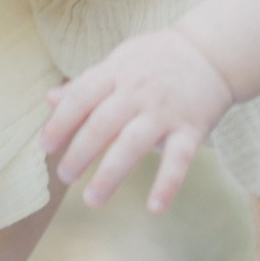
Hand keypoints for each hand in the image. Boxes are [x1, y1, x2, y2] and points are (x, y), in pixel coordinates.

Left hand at [43, 28, 233, 210]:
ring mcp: (165, 111)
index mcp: (117, 73)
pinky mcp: (192, 129)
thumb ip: (87, 83)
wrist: (213, 53)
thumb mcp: (120, 61)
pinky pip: (179, 160)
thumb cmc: (158, 59)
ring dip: (110, 175)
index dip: (60, 123)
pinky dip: (167, 184)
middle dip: (79, 153)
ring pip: (133, 145)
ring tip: (92, 199)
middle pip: (102, 124)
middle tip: (64, 177)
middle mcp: (138, 92)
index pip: (81, 98)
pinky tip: (154, 207)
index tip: (45, 146)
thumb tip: (49, 99)